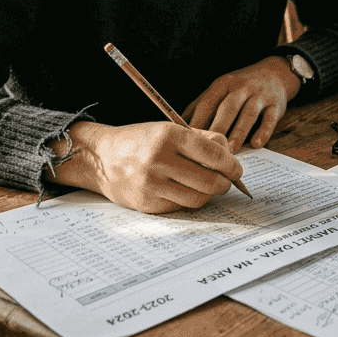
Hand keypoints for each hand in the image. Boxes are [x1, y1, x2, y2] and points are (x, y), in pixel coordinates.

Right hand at [55, 121, 242, 213]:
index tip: (237, 170)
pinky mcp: (147, 203)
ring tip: (206, 186)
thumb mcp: (168, 129)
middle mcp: (159, 160)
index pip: (213, 154)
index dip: (231, 165)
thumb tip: (230, 156)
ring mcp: (152, 184)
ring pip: (198, 198)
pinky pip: (181, 206)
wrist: (100, 158)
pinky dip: (188, 199)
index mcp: (168, 136)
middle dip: (225, 184)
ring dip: (208, 194)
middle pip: (210, 181)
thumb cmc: (140, 141)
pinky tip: (182, 190)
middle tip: (226, 181)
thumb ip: (202, 139)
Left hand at [184, 56, 299, 151]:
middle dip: (218, 127)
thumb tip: (177, 124)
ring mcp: (260, 95)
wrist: (275, 73)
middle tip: (209, 148)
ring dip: (239, 132)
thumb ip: (201, 104)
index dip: (198, 120)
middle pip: (228, 107)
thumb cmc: (241, 86)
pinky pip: (270, 118)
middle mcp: (241, 87)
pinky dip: (264, 131)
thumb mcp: (220, 88)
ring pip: (248, 113)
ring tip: (231, 151)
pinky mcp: (276, 104)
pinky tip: (257, 144)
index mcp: (223, 84)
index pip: (208, 102)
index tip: (188, 139)